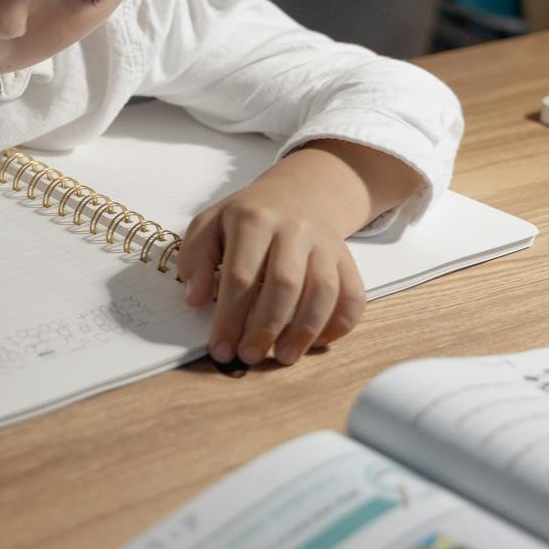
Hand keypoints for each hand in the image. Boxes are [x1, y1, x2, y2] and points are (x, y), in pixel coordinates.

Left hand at [174, 141, 418, 365]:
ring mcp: (324, 244)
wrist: (299, 191)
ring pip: (323, 291)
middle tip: (249, 356)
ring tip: (284, 357)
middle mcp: (294, 229)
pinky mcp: (347, 259)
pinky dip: (340, 323)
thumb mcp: (211, 223)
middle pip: (284, 285)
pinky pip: (353, 294)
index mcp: (254, 220)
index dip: (229, 318)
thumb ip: (196, 257)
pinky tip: (320, 342)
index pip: (240, 275)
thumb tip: (195, 299)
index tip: (220, 349)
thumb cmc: (248, 216)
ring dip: (305, 331)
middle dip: (266, 327)